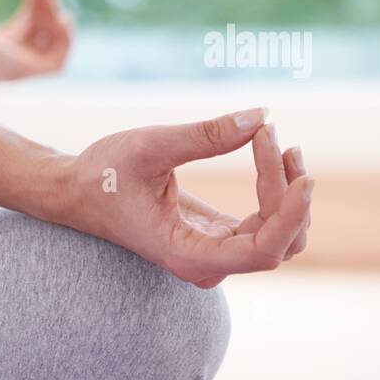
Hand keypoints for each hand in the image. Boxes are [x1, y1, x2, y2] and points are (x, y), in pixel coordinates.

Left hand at [0, 0, 73, 79]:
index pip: (29, 24)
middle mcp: (4, 60)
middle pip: (42, 34)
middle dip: (49, 4)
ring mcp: (10, 69)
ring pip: (51, 46)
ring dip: (55, 15)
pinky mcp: (16, 71)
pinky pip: (56, 65)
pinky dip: (65, 42)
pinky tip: (61, 16)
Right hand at [61, 108, 312, 287]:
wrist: (76, 192)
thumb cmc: (104, 174)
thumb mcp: (150, 146)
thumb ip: (205, 135)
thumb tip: (262, 116)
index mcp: (186, 254)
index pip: (262, 252)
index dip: (291, 217)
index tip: (303, 176)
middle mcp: (205, 263)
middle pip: (279, 242)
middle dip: (288, 192)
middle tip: (271, 136)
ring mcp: (214, 253)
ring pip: (280, 236)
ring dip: (288, 192)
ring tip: (278, 142)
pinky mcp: (218, 237)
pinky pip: (265, 223)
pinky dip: (275, 190)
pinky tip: (270, 151)